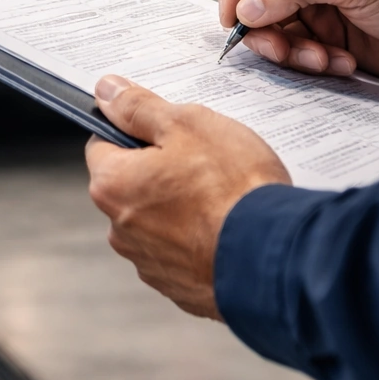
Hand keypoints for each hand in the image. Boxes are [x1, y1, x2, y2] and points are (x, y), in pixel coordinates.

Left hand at [85, 76, 289, 319]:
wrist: (275, 257)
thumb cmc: (234, 189)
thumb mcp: (187, 125)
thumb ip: (139, 108)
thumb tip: (107, 92)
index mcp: (113, 185)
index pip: (103, 144)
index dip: (135, 131)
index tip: (165, 132)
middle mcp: (120, 230)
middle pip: (131, 184)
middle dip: (160, 171)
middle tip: (204, 163)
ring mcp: (149, 263)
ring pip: (156, 221)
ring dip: (179, 208)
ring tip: (223, 198)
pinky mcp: (178, 288)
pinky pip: (181, 253)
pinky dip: (198, 240)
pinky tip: (227, 229)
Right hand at [217, 0, 378, 89]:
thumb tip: (245, 7)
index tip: (234, 14)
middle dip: (263, 27)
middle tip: (281, 50)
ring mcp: (317, 5)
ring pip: (270, 29)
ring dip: (290, 51)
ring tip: (323, 59)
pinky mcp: (327, 38)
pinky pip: (294, 53)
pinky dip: (310, 63)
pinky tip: (342, 62)